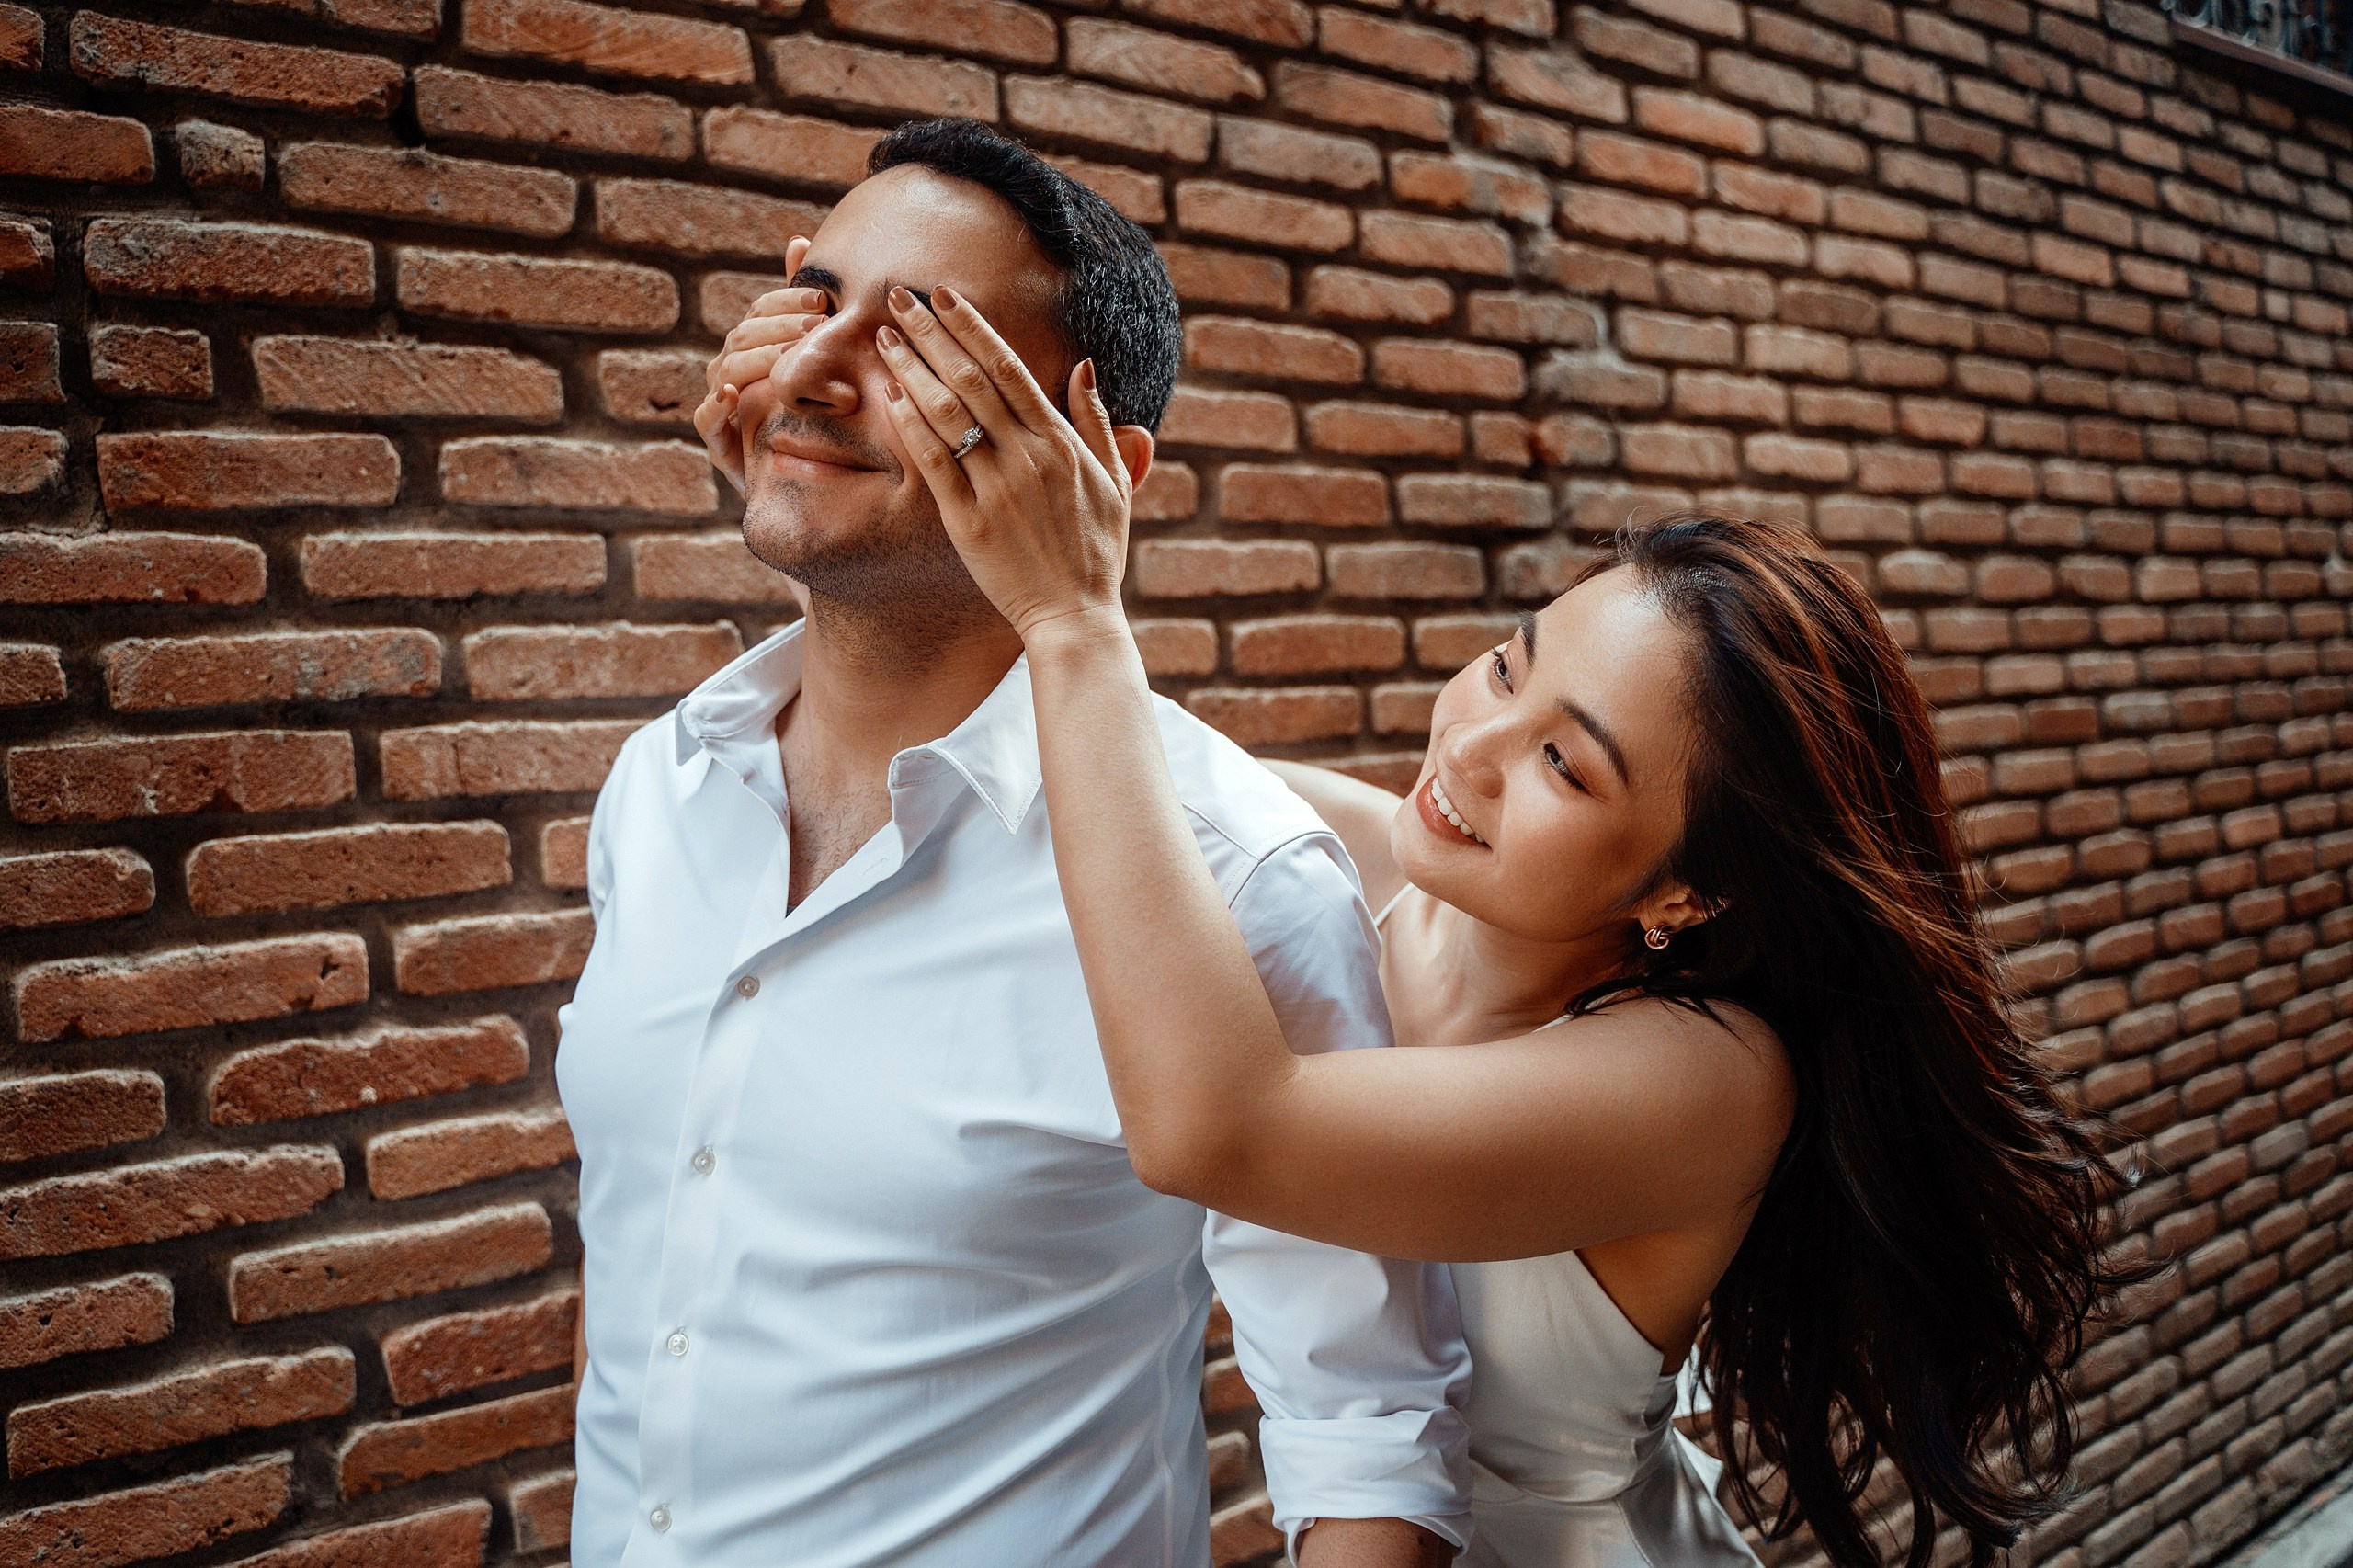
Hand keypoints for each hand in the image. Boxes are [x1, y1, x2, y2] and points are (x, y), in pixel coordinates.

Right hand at [692, 234, 827, 495]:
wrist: (808, 485)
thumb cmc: (812, 415)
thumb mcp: (817, 359)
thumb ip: (803, 305)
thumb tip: (797, 238)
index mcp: (754, 347)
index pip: (760, 312)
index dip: (785, 301)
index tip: (822, 300)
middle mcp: (732, 370)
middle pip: (744, 336)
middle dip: (778, 327)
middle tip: (815, 325)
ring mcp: (722, 404)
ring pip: (726, 369)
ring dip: (757, 359)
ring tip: (789, 355)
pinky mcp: (718, 441)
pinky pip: (706, 418)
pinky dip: (717, 404)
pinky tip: (733, 394)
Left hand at [871, 283, 1142, 646]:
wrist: (1075, 615)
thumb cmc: (1095, 551)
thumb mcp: (1114, 482)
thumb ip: (1096, 422)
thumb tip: (1085, 367)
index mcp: (1061, 443)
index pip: (1010, 368)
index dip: (972, 328)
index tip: (943, 296)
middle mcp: (1028, 458)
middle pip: (971, 380)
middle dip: (932, 334)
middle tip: (897, 297)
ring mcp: (997, 489)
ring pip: (948, 415)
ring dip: (913, 370)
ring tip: (884, 338)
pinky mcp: (969, 522)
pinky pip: (935, 464)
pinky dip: (911, 427)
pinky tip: (890, 398)